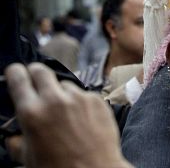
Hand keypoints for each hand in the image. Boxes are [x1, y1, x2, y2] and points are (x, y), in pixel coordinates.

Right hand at [5, 63, 131, 167]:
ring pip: (63, 84)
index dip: (14, 73)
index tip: (14, 74)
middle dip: (35, 76)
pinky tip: (81, 121)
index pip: (18, 76)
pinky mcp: (96, 99)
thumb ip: (18, 140)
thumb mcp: (28, 158)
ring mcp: (78, 97)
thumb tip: (14, 132)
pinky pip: (82, 94)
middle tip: (36, 88)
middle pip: (40, 70)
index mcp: (32, 113)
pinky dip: (79, 103)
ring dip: (60, 94)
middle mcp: (55, 99)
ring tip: (63, 116)